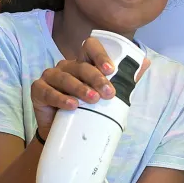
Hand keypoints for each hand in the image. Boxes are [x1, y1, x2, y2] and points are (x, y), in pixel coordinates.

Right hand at [30, 36, 150, 138]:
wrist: (62, 134)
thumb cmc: (85, 111)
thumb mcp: (106, 96)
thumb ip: (125, 80)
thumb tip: (145, 63)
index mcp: (82, 64)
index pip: (89, 48)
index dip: (100, 55)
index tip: (111, 70)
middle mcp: (66, 67)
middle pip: (80, 66)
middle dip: (96, 78)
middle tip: (108, 93)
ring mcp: (50, 77)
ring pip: (64, 77)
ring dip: (80, 88)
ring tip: (92, 99)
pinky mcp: (38, 90)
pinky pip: (48, 91)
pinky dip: (60, 98)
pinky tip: (71, 105)